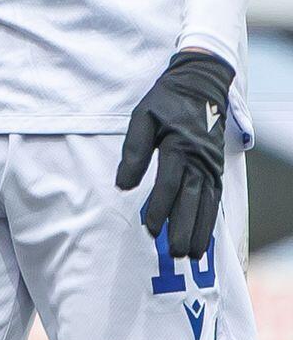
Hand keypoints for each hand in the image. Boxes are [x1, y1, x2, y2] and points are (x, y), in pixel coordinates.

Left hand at [116, 50, 234, 259]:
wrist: (200, 84)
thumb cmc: (165, 101)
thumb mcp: (142, 118)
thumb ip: (133, 151)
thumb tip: (122, 184)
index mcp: (179, 146)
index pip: (168, 184)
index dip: (159, 208)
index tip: (151, 229)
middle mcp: (199, 159)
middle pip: (191, 200)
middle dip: (183, 228)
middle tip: (176, 254)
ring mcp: (211, 165)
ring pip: (206, 203)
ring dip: (199, 229)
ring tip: (191, 254)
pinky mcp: (216, 168)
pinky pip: (214, 198)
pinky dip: (209, 218)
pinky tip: (204, 235)